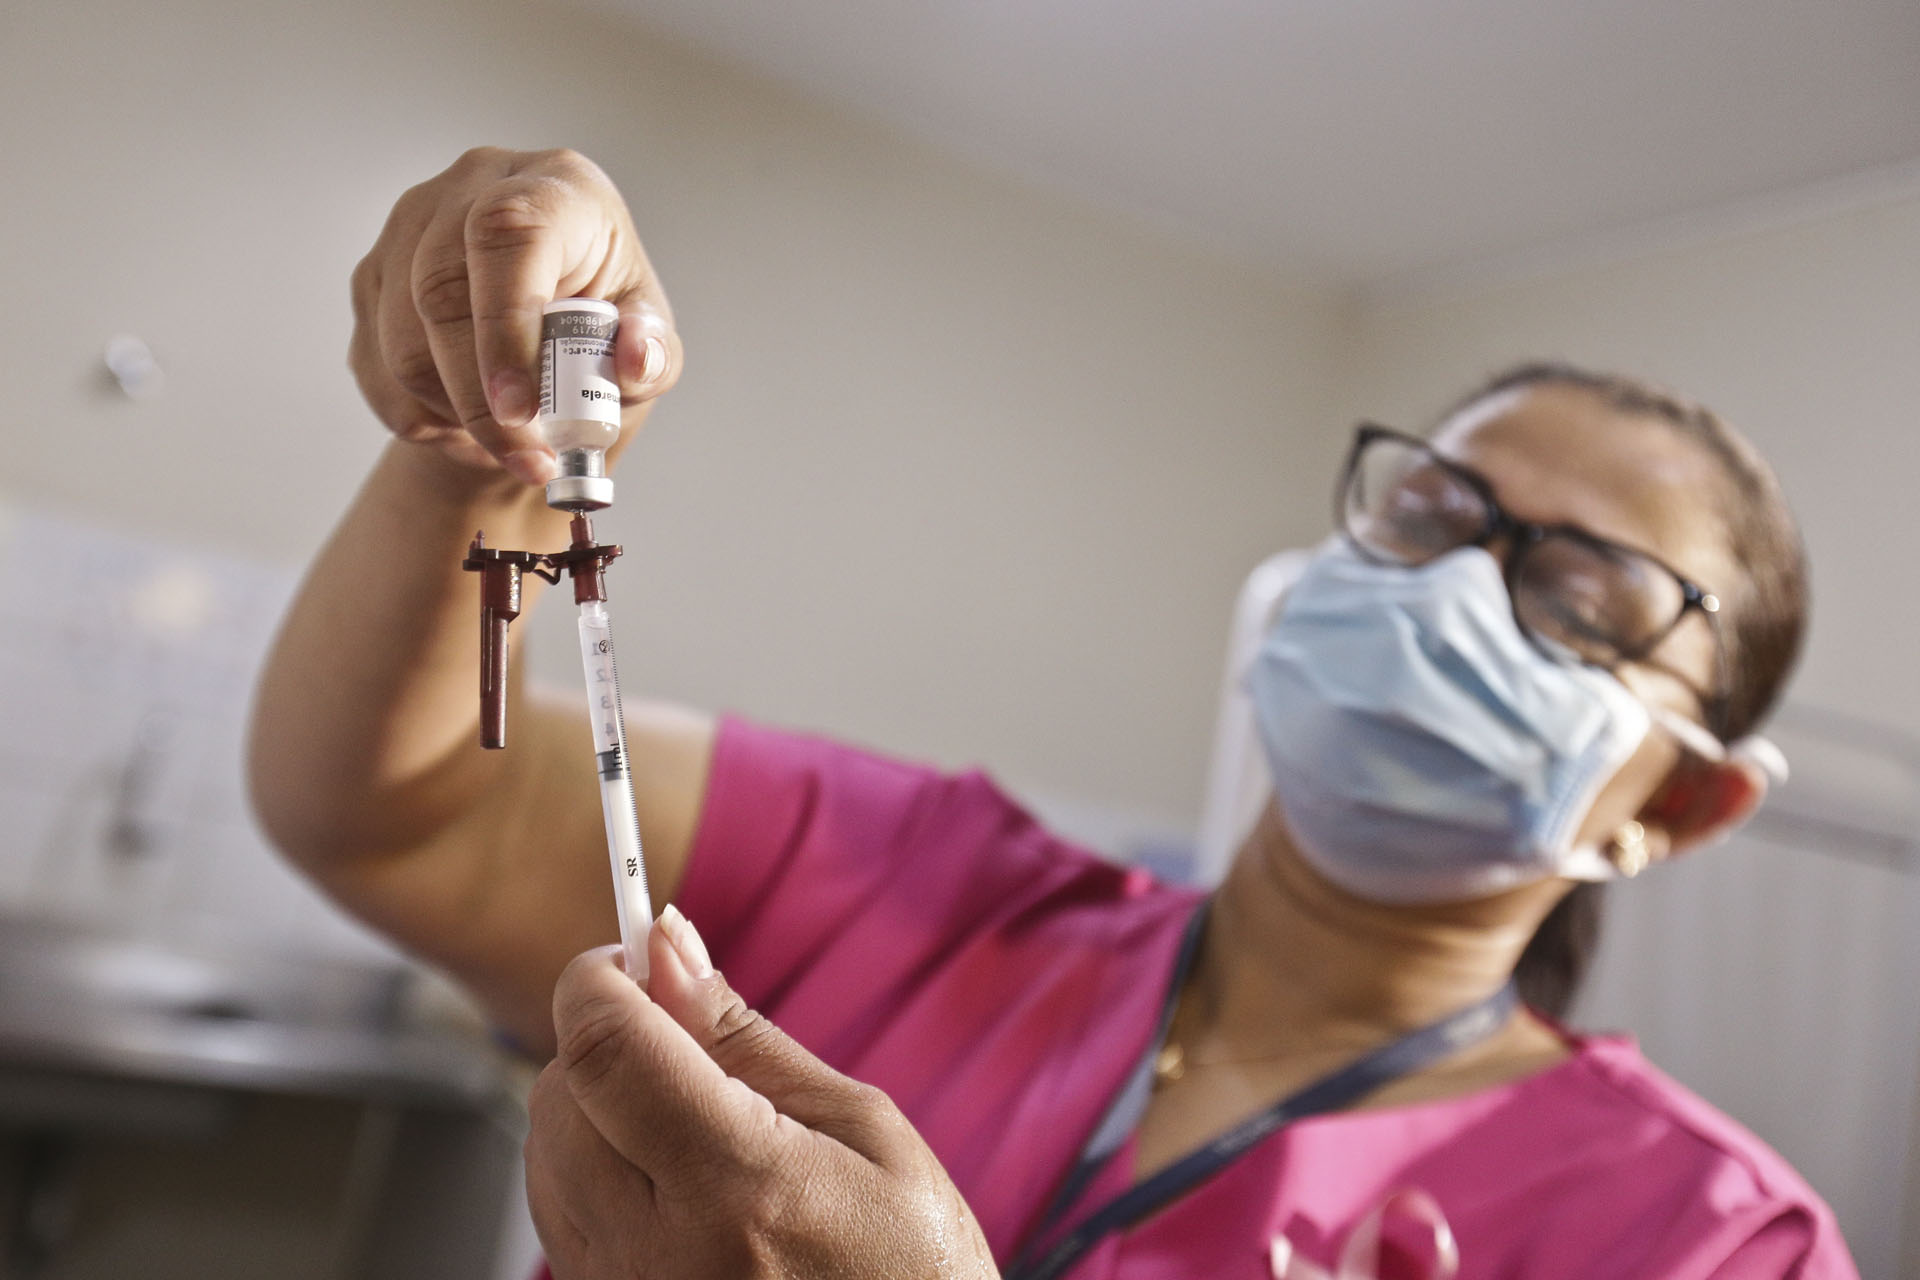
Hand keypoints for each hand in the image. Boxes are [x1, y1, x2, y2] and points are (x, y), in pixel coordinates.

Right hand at [348, 147, 682, 486]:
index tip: (522, 409)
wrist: (549, 323)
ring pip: (400, 340)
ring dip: (453, 415)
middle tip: (525, 458)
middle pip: (439, 293)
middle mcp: (471, 186)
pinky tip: (468, 425)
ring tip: (508, 444)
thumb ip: (651, 352)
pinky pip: (376, 366)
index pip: (508, 235)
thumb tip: (634, 360)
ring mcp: (410, 226)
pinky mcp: (374, 273)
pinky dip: (421, 417)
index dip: (505, 325)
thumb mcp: (646, 335)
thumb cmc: (603, 319)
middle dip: (479, 400)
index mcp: (555, 186)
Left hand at [525, 907, 999, 1279]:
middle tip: (680, 1035)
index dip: (599, 978)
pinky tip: (671, 1176)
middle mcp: (659, 1254)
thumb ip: (746, 1038)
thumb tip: (669, 947)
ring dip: (596, 1103)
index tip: (629, 951)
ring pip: (543, 1149)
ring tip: (691, 1122)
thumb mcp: (863, 1131)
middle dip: (605, 1037)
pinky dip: (595, 1167)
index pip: (605, 1049)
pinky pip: (557, 1213)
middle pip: (559, 1091)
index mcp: (738, 1189)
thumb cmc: (910, 1269)